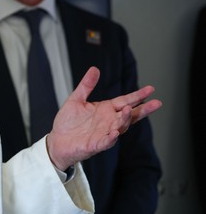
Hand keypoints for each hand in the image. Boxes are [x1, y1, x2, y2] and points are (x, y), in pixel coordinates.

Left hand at [46, 66, 161, 169]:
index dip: (138, 96)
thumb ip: (86, 85)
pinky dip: (112, 138)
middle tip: (156, 103)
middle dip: (143, 109)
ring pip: (120, 127)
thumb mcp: (76, 99)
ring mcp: (104, 133)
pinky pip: (106, 142)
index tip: (150, 89)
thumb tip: (94, 69)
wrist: (57, 140)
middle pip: (130, 115)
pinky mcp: (96, 144)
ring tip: (129, 110)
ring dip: (125, 119)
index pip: (125, 101)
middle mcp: (109, 121)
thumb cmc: (68, 122)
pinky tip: (115, 132)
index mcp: (106, 110)